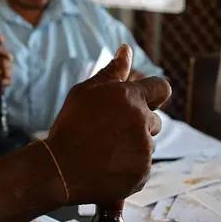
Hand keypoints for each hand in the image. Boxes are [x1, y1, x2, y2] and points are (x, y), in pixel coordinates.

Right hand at [45, 44, 171, 204]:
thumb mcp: (85, 93)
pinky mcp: (143, 171)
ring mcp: (144, 148)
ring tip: (106, 152)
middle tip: (110, 133)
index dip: (154, 95)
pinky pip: (143, 166)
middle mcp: (141, 120)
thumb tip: (126, 49)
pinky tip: (108, 167)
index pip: (162, 88)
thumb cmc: (70, 127)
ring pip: (149, 145)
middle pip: (155, 120)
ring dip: (134, 147)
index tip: (145, 102)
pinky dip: (130, 168)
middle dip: (139, 125)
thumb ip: (111, 72)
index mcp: (129, 97)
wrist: (58, 171)